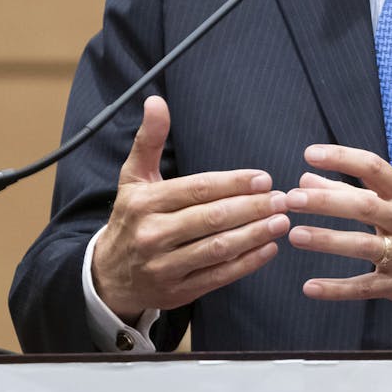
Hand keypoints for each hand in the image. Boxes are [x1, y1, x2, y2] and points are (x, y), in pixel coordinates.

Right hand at [91, 96, 290, 320]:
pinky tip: (268, 248)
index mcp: (144, 203)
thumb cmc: (131, 218)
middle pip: (212, 219)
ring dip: (255, 234)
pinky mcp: (178, 291)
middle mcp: (152, 235)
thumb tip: (155, 100)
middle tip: (283, 199)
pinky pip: (218, 277)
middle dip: (252, 208)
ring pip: (218, 248)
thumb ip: (149, 139)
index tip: (264, 178)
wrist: (108, 277)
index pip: (197, 189)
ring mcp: (164, 267)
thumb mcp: (133, 177)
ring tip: (281, 221)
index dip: (234, 183)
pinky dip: (247, 263)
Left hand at [285, 144, 391, 320]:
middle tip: (293, 197)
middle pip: (364, 206)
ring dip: (327, 239)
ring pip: (362, 245)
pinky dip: (336, 288)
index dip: (342, 158)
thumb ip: (353, 189)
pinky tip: (310, 287)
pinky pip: (364, 286)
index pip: (373, 168)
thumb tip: (307, 178)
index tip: (310, 154)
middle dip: (326, 201)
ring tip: (295, 235)